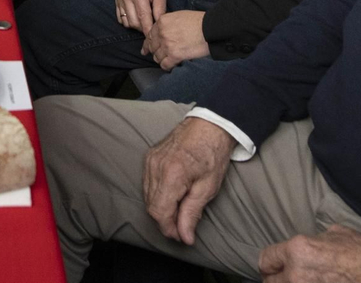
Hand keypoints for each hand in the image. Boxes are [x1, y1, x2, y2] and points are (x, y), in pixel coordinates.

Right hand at [115, 0, 168, 32]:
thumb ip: (160, 7)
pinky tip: (136, 17)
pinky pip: (120, 18)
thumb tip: (159, 24)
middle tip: (152, 26)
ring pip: (126, 22)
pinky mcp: (117, 0)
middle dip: (144, 28)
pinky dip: (128, 21)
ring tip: (145, 20)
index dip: (148, 29)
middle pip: (134, 22)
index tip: (154, 37)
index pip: (143, 17)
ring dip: (136, 25)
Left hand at [142, 10, 209, 69]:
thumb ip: (167, 24)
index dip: (148, 44)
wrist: (210, 29)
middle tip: (159, 56)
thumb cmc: (198, 21)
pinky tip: (172, 65)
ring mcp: (167, 45)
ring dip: (162, 59)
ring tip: (169, 60)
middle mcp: (162, 33)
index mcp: (162, 22)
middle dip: (155, 52)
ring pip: (157, 57)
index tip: (146, 50)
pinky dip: (167, 66)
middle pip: (152, 47)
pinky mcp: (174, 56)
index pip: (149, 35)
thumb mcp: (178, 16)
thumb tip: (162, 33)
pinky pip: (165, 65)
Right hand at [143, 118, 235, 244]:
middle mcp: (156, 167)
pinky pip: (147, 184)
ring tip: (179, 212)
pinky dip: (157, 195)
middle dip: (166, 221)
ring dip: (161, 209)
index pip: (160, 212)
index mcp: (172, 174)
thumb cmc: (213, 153)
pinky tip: (172, 196)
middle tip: (183, 227)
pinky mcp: (149, 157)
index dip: (169, 229)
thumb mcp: (208, 187)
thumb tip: (185, 237)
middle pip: (151, 206)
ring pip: (147, 197)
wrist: (209, 124)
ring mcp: (150, 161)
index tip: (182, 236)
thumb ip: (192, 213)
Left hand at [257, 225, 360, 281]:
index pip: (266, 260)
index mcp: (296, 250)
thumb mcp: (332, 234)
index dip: (269, 263)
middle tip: (282, 276)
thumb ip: (315, 240)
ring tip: (300, 280)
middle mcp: (295, 273)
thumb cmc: (359, 251)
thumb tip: (313, 243)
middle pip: (270, 282)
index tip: (272, 265)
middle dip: (275, 278)